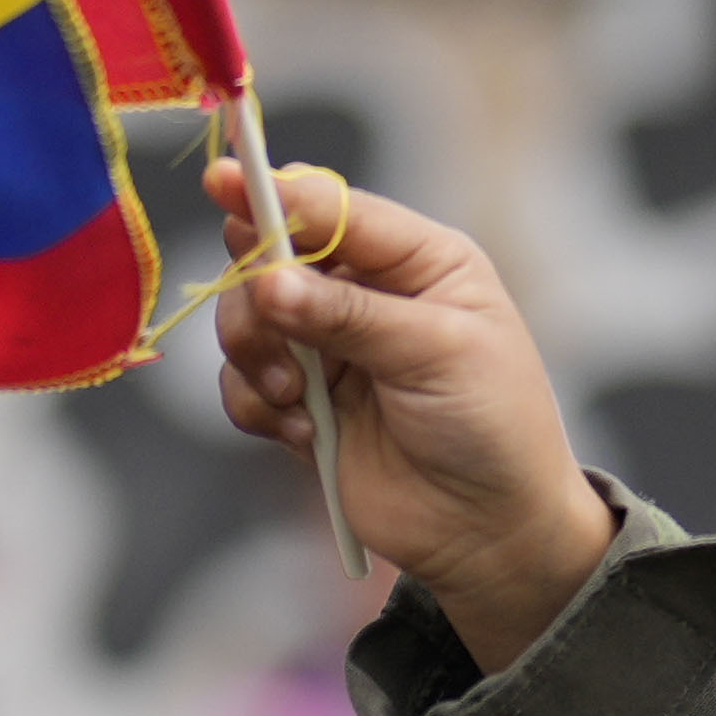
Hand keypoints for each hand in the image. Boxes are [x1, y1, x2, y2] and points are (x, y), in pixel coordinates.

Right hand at [206, 159, 611, 662]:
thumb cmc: (492, 427)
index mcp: (417, 259)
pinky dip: (258, 404)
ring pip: (247, 319)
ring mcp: (330, 349)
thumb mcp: (436, 354)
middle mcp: (367, 293)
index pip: (332, 209)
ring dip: (256, 353)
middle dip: (257, 288)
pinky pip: (243, 384)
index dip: (276, 194)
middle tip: (272, 326)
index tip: (223, 183)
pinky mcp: (302, 405)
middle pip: (271, 255)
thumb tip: (269, 281)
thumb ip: (349, 315)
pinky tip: (303, 434)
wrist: (489, 533)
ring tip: (298, 397)